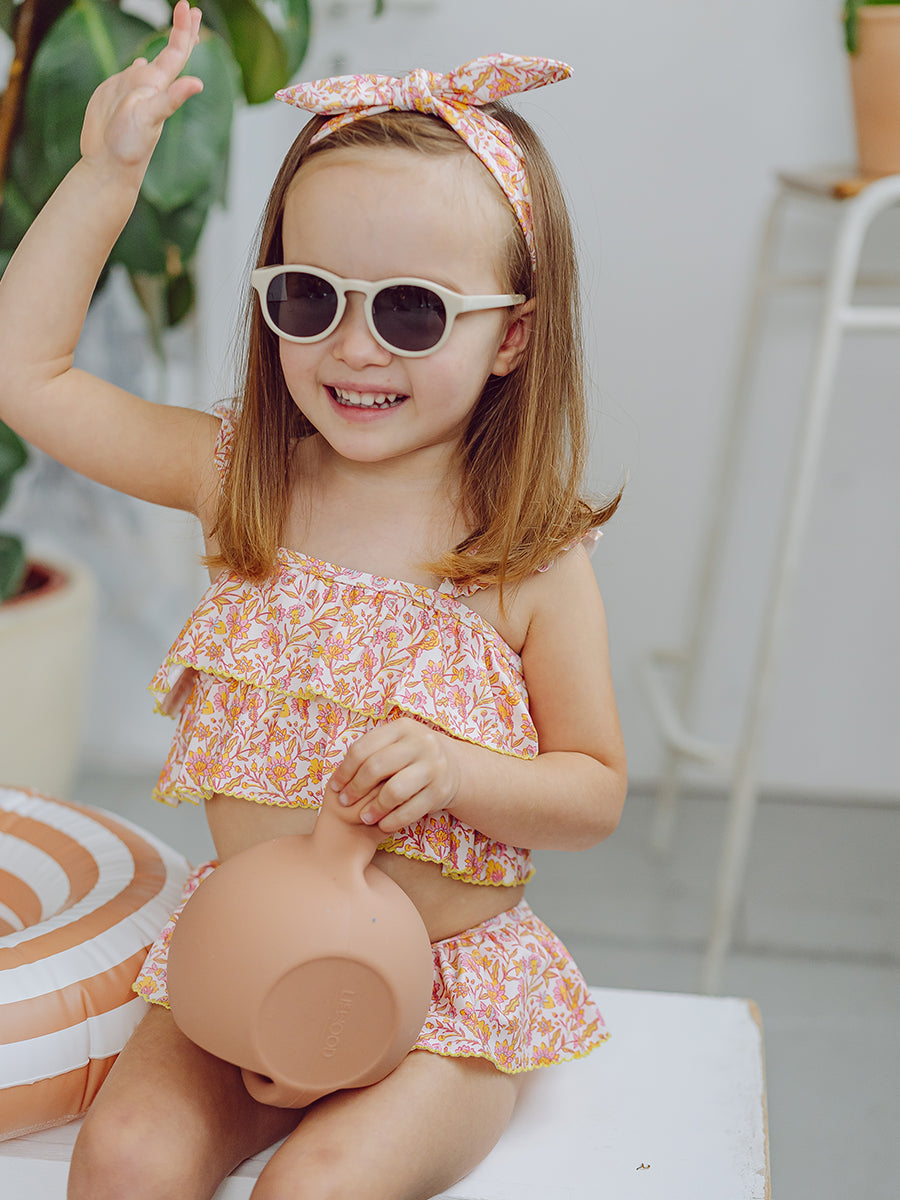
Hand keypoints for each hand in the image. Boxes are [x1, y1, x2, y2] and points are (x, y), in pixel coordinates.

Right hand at [80, 1, 202, 171]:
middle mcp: (150, 87)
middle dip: (182, 31)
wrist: (108, 165)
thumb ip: (172, 100)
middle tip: (190, 9)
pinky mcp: (117, 98)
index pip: (177, 52)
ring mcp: (134, 92)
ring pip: (155, 64)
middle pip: (171, 54)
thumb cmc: (129, 146)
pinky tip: (140, 66)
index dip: (183, 29)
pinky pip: (132, 78)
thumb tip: (198, 83)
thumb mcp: (150, 119)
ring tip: (174, 34)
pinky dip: (139, 68)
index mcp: (158, 87)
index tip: (187, 5)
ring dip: (165, 48)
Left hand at [327, 718, 460, 833]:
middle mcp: (420, 743)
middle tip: (345, 802)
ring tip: (364, 817)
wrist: (454, 767)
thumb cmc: (412, 756)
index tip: (335, 787)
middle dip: (355, 788)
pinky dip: (393, 820)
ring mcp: (433, 767)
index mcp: (402, 728)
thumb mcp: (396, 743)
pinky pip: (411, 810)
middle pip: (376, 767)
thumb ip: (371, 752)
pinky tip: (382, 824)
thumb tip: (338, 778)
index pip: (363, 749)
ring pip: (394, 791)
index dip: (344, 771)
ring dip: (374, 808)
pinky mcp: (441, 791)